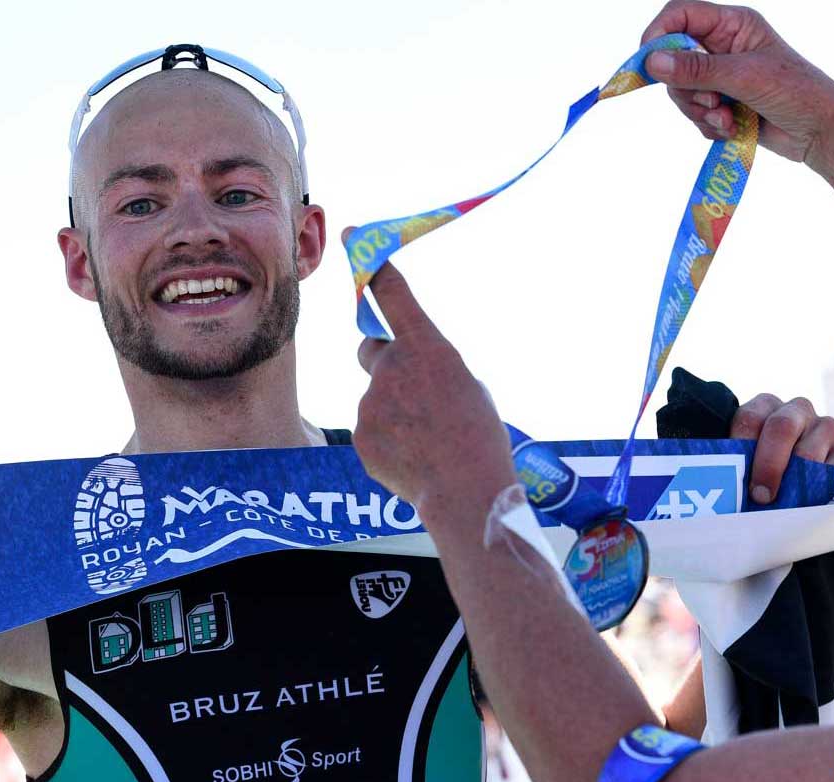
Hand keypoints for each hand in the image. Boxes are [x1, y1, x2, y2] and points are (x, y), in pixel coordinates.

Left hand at [348, 233, 515, 522]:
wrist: (465, 492)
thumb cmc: (479, 438)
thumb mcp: (468, 387)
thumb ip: (432, 368)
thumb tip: (411, 374)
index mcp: (427, 348)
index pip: (394, 295)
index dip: (373, 265)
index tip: (355, 237)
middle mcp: (392, 368)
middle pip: (370, 350)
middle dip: (384, 364)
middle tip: (410, 392)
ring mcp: (371, 402)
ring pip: (375, 398)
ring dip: (393, 413)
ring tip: (425, 442)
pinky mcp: (360, 435)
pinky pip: (371, 430)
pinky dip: (387, 441)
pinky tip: (412, 460)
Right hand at [641, 1, 833, 165]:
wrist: (815, 131)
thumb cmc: (794, 91)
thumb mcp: (744, 76)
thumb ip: (697, 70)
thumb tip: (653, 62)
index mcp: (732, 26)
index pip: (681, 16)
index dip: (659, 34)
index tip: (646, 62)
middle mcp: (721, 48)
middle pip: (674, 62)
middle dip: (687, 89)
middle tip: (712, 101)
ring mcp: (719, 78)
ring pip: (682, 94)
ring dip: (701, 112)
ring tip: (728, 118)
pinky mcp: (718, 105)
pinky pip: (693, 116)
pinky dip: (709, 126)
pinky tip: (732, 127)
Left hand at [730, 394, 833, 502]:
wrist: (796, 472)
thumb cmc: (759, 467)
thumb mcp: (745, 457)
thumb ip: (734, 463)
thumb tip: (719, 487)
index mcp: (765, 406)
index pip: (749, 418)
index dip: (740, 445)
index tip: (732, 472)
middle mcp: (796, 410)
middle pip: (781, 427)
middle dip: (768, 464)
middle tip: (760, 495)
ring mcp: (824, 427)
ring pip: (808, 452)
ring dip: (792, 481)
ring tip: (780, 504)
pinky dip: (818, 488)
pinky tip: (804, 502)